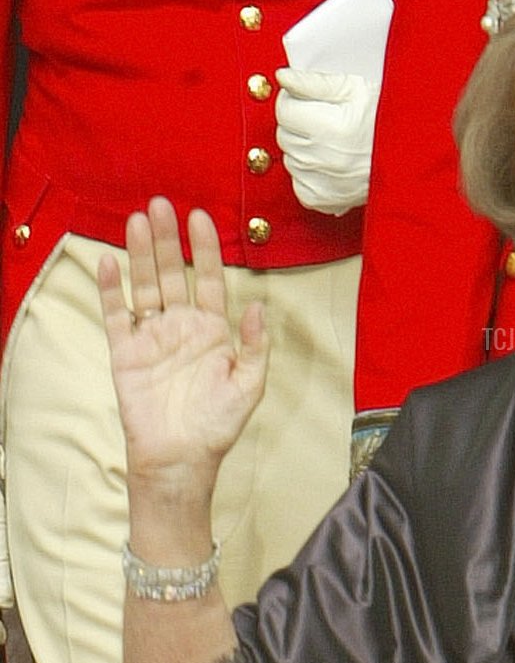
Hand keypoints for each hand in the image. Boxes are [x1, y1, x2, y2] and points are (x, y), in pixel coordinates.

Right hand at [96, 197, 268, 498]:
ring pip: (145, 285)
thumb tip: (256, 306)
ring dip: (141, 253)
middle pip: (174, 274)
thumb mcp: (249, 385)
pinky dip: (112, 289)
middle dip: (169, 240)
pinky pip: (116, 314)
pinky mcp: (125, 352)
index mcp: (212, 332)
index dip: (206, 249)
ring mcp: (152, 337)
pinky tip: (110, 262)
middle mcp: (181, 327)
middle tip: (161, 204)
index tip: (201, 218)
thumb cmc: (217, 425)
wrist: (180, 458)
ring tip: (138, 220)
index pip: (210, 280)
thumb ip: (254, 345)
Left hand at [275, 68, 377, 214]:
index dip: (294, 99)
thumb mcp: (355, 88)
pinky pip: (299, 185)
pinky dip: (308, 174)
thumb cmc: (389, 120)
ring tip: (329, 141)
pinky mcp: (327, 201)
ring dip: (303, 148)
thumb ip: (315, 82)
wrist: (415, 155)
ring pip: (290, 159)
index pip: (284, 110)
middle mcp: (327, 159)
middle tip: (323, 118)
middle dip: (298, 123)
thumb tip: (283, 77)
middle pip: (284, 135)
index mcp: (332, 128)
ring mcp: (326, 183)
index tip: (308, 99)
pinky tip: (327, 163)